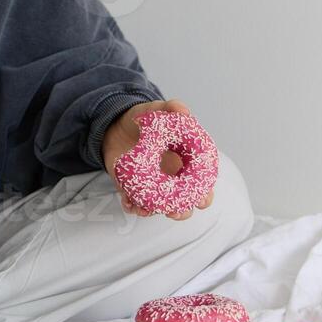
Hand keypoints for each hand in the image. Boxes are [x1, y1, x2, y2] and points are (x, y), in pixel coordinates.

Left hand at [100, 98, 215, 220]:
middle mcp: (172, 178)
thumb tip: (183, 110)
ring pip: (160, 207)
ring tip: (144, 210)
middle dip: (182, 211)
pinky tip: (128, 203)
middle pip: (184, 202)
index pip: (202, 182)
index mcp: (185, 162)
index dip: (204, 193)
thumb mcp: (157, 111)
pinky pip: (135, 202)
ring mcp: (154, 185)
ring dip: (154, 212)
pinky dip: (133, 206)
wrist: (117, 126)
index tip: (202, 198)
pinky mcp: (134, 188)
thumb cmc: (146, 121)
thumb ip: (171, 108)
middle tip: (174, 211)